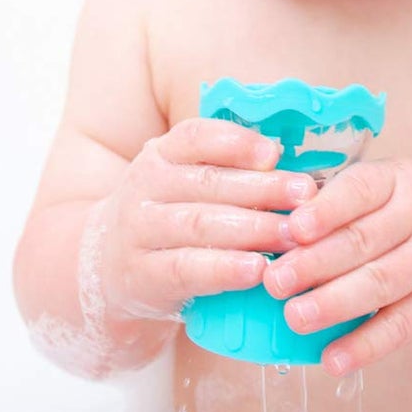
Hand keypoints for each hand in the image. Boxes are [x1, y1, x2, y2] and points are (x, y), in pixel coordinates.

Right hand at [95, 118, 318, 322]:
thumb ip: (227, 169)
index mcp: (161, 154)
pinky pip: (186, 269)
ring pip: (201, 224)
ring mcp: (139, 230)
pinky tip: (257, 270)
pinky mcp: (141, 274)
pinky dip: (224, 269)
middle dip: (263, 189)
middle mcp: (144, 186)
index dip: (236, 143)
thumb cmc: (169, 217)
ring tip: (292, 235)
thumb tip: (286, 161)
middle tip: (305, 196)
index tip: (275, 153)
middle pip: (208, 183)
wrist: (105, 265)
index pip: (196, 137)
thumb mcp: (185, 182)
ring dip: (253, 230)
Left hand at [259, 158, 411, 374]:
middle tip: (275, 282)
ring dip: (334, 304)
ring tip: (295, 317)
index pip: (360, 190)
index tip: (292, 228)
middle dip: (315, 263)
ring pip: (382, 284)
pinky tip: (333, 359)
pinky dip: (366, 345)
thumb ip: (344, 199)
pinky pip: (402, 326)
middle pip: (364, 241)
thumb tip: (277, 222)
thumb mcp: (395, 183)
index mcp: (399, 179)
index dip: (325, 210)